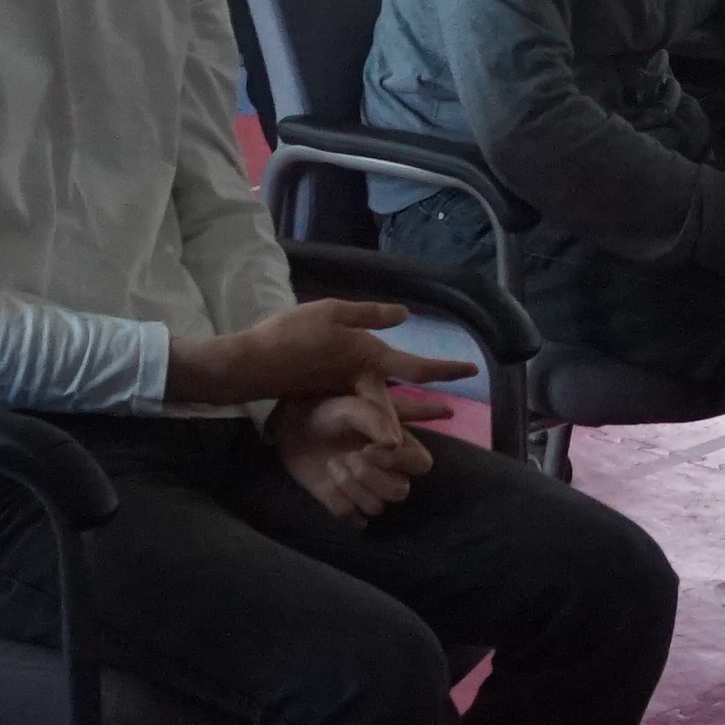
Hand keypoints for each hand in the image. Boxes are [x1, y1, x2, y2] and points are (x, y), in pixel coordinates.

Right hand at [171, 298, 472, 409]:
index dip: (446, 369)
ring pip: (383, 407)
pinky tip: (377, 406)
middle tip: (450, 412)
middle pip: (403, 401)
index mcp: (369, 359)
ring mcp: (345, 394)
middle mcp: (362, 382)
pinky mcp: (329, 398)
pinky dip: (375, 410)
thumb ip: (369, 314)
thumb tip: (404, 314)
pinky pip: (361, 407)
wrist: (253, 365)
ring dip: (404, 413)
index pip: (416, 367)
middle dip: (426, 408)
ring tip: (422, 413)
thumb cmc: (291, 333)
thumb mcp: (332, 311)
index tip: (472, 370)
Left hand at [270, 386, 432, 523]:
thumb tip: (393, 442)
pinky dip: (338, 503)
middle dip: (373, 477)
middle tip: (350, 457)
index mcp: (397, 445)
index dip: (399, 460)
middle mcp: (387, 471)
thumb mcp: (350, 407)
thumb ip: (374, 419)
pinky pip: (351, 517)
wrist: (293, 426)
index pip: (421, 463)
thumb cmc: (327, 411)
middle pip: (400, 492)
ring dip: (352, 486)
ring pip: (376, 507)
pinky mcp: (345, 504)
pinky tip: (327, 484)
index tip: (368, 448)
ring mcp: (366, 490)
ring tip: (334, 464)